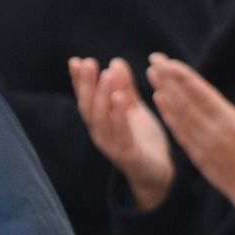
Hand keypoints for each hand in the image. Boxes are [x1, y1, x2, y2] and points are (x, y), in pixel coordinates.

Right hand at [70, 57, 174, 211]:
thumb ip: (124, 88)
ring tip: (107, 75)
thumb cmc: (142, 140)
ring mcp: (111, 145)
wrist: (158, 173)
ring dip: (102, 96)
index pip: (85, 98)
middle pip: (88, 107)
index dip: (79, 81)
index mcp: (99, 122)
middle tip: (89, 63)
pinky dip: (119, 115)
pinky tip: (120, 98)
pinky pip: (121, 134)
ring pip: (101, 119)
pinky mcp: (128, 155)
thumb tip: (115, 62)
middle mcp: (100, 134)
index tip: (76, 61)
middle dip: (87, 84)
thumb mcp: (133, 109)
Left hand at [149, 56, 234, 216]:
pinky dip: (168, 116)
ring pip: (178, 116)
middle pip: (185, 101)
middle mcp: (212, 133)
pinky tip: (160, 102)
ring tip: (152, 75)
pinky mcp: (198, 158)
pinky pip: (179, 133)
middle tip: (154, 61)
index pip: (201, 94)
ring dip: (164, 94)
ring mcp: (203, 146)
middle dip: (167, 80)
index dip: (183, 76)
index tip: (168, 61)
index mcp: (231, 123)